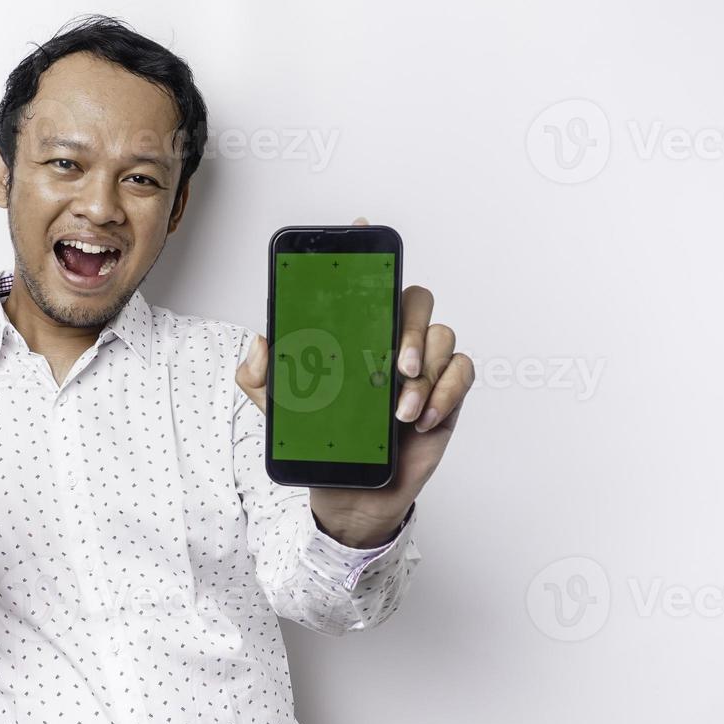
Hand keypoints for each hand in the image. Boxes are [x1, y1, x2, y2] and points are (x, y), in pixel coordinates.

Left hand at [235, 217, 474, 547]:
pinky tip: (421, 418)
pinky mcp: (446, 394)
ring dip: (426, 374)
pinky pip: (463, 371)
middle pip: (416, 299)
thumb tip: (260, 340)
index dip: (366, 252)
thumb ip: (260, 376)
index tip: (361, 228)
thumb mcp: (279, 410)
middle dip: (411, 325)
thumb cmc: (322, 442)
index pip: (365, 285)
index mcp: (354, 335)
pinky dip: (446, 392)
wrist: (350, 495)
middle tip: (395, 365)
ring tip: (399, 412)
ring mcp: (423, 366)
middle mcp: (392, 341)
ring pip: (443, 337)